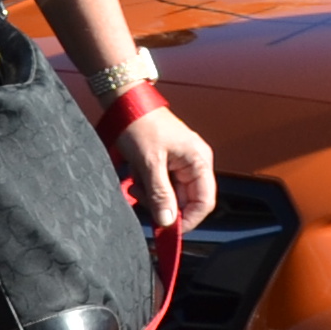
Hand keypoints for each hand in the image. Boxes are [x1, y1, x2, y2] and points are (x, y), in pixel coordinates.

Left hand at [118, 102, 216, 230]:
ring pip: (171, 195)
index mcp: (199, 161)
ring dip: (152, 195)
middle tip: (139, 197)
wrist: (126, 102)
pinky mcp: (169, 163)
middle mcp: (196, 163)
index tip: (165, 228)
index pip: (204, 202)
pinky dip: (148, 186)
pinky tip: (136, 176)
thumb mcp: (149, 162)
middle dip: (162, 204)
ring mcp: (183, 163)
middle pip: (186, 201)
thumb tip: (167, 221)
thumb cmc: (140, 125)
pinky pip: (162, 185)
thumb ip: (160, 193)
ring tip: (134, 182)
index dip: (187, 219)